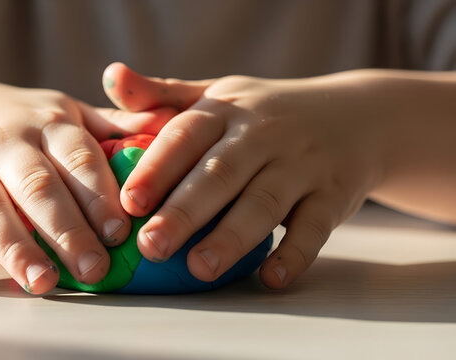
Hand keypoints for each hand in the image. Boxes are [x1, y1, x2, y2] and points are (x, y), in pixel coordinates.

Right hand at [0, 73, 175, 293]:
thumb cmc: (13, 118)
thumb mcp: (61, 110)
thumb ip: (111, 122)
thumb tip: (168, 128)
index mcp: (47, 122)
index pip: (78, 157)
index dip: (99, 194)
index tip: (122, 232)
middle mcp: (5, 140)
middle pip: (38, 186)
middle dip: (67, 229)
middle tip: (94, 269)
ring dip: (15, 246)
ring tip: (41, 282)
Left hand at [103, 63, 386, 288]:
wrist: (355, 115)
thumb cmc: (265, 113)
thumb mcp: (216, 95)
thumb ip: (162, 95)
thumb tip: (110, 77)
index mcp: (225, 110)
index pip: (185, 136)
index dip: (156, 168)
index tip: (128, 202)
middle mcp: (263, 134)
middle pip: (220, 175)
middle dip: (184, 212)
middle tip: (150, 246)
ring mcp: (302, 164)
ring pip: (264, 203)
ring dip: (232, 237)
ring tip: (199, 269)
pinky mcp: (334, 194)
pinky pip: (315, 227)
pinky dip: (295, 253)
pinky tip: (271, 278)